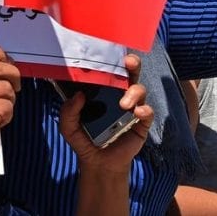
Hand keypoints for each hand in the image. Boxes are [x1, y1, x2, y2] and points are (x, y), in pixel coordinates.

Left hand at [58, 54, 153, 174]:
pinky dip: (145, 110)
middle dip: (132, 63)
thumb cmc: (85, 140)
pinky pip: (148, 111)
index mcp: (104, 91)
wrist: (99, 164)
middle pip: (131, 73)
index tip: (110, 51)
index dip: (112, 59)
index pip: (110, 70)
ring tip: (124, 104)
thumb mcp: (69, 127)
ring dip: (133, 92)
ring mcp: (132, 108)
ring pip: (140, 89)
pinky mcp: (141, 123)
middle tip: (128, 62)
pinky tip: (137, 113)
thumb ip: (68, 112)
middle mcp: (120, 95)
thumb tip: (78, 95)